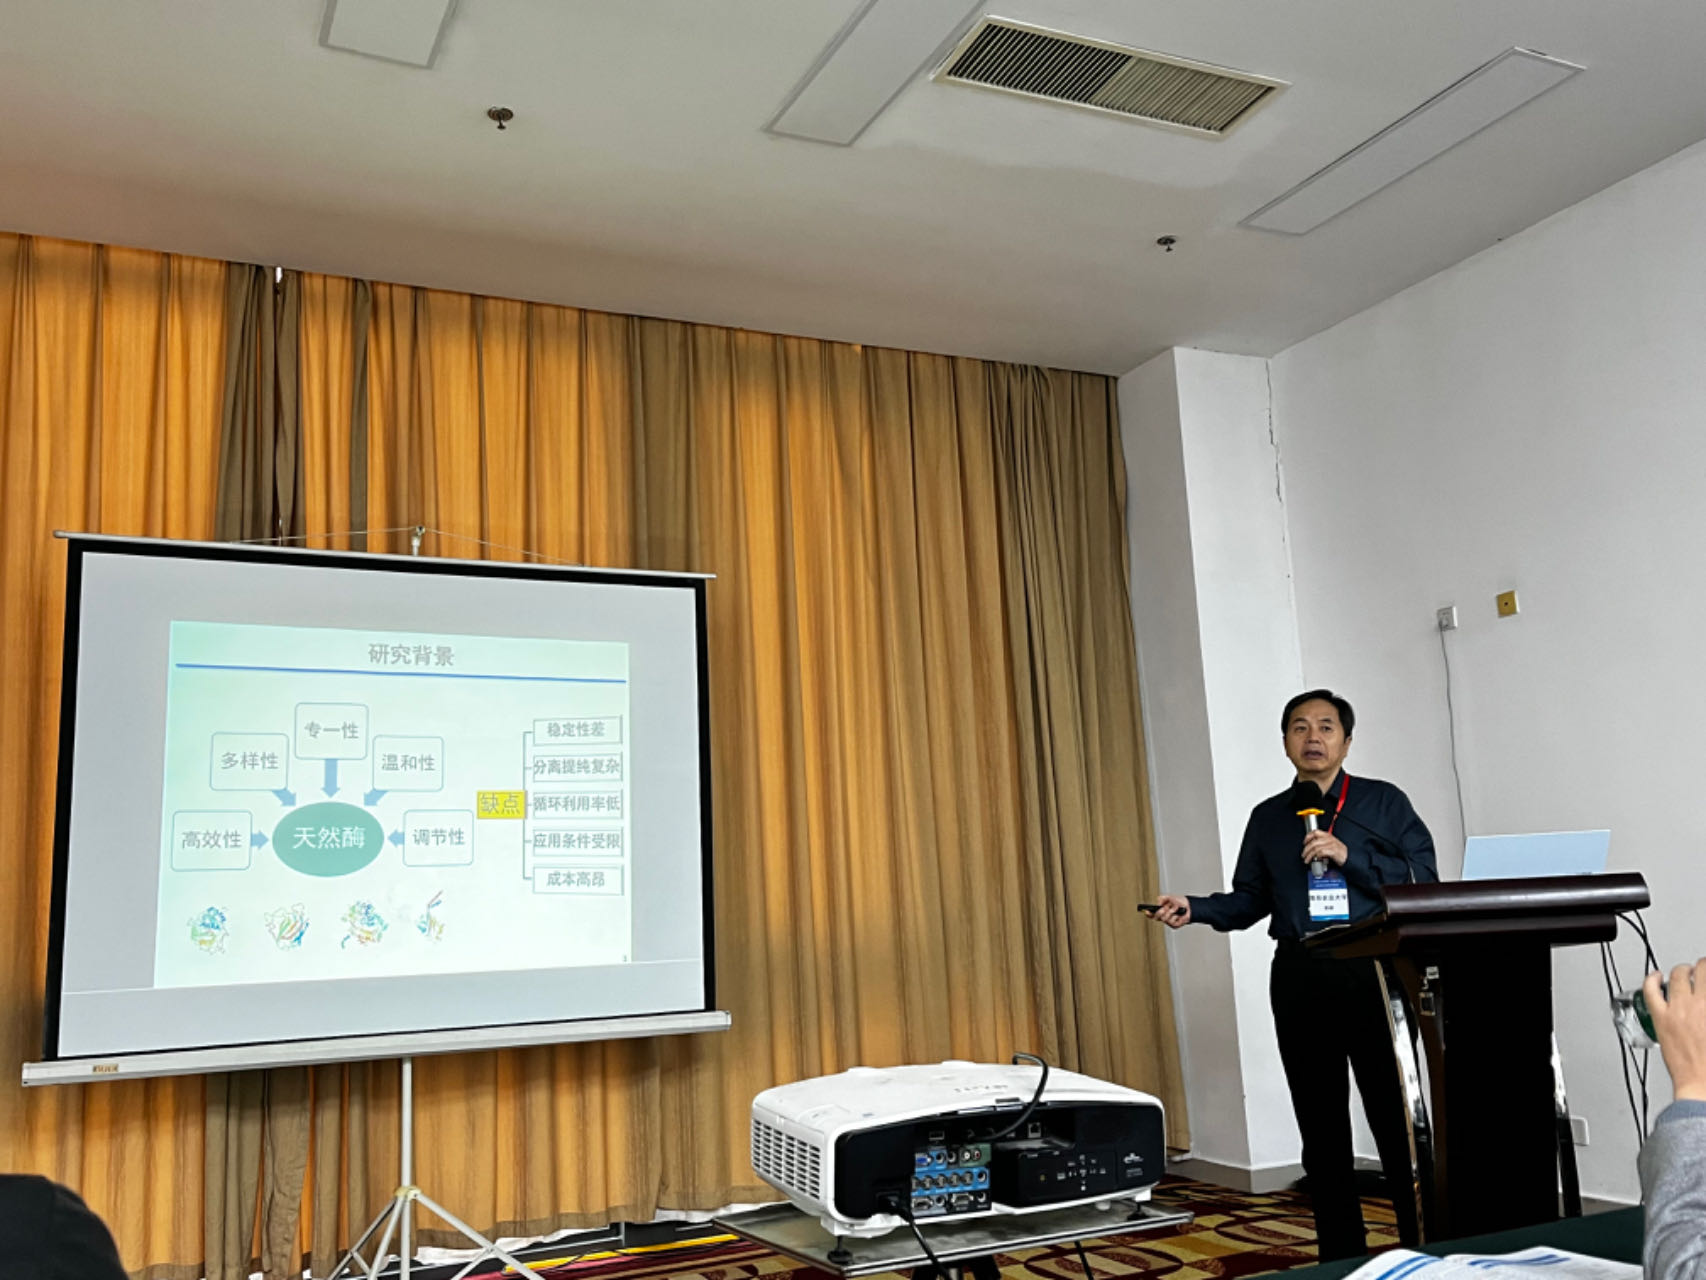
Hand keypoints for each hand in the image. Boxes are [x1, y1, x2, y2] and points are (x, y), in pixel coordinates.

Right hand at [1150, 895, 1190, 928]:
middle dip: (1160, 912)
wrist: (1189, 906)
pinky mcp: (1174, 925)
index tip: (1146, 911)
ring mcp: (1169, 922)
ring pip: (1165, 919)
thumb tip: (1158, 902)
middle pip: (1157, 917)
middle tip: (1164, 908)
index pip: (1152, 914)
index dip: (1148, 914)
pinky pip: (1172, 922)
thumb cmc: (1179, 902)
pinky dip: (1176, 916)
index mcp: (1161, 911)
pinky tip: (1179, 914)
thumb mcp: (1169, 897)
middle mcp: (1164, 917)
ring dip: (1170, 913)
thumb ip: (1162, 898)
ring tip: (1175, 909)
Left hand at [1302, 830, 1348, 867]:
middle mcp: (1329, 839)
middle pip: (1314, 842)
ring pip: (1316, 848)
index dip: (1308, 837)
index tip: (1304, 843)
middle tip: (1303, 855)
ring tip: (1307, 860)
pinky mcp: (1334, 851)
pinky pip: (1322, 852)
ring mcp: (1332, 844)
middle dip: (1306, 849)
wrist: (1349, 857)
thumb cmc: (1339, 852)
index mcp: (1328, 836)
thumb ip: (1322, 843)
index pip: (1315, 832)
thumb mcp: (1330, 844)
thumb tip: (1310, 847)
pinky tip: (1316, 859)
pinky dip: (1317, 856)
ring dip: (1309, 855)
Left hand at [1646, 960, 1705, 1102]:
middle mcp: (1701, 1004)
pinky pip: (1650, 991)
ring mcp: (1679, 1009)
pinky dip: (1651, 980)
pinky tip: (1655, 976)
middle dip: (1702, 967)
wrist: (1702, 1085)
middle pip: (1701, 970)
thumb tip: (1705, 1004)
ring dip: (1682, 970)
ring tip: (1684, 972)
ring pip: (1677, 976)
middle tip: (1702, 970)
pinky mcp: (1661, 1017)